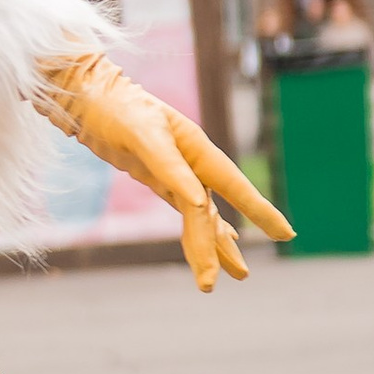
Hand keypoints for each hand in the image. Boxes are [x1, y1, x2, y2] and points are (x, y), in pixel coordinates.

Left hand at [39, 49, 291, 291]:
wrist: (88, 96)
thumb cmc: (118, 109)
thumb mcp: (144, 136)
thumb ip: (172, 168)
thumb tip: (200, 203)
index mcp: (197, 149)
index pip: (233, 187)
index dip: (259, 211)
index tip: (286, 234)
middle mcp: (193, 162)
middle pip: (212, 212)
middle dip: (223, 246)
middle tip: (240, 277)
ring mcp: (177, 171)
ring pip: (203, 217)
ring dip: (216, 245)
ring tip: (238, 275)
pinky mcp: (158, 177)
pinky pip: (188, 211)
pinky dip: (203, 229)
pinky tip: (218, 242)